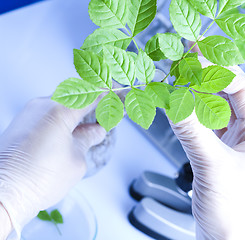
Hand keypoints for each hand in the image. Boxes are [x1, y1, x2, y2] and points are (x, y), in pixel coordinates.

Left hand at [0, 97, 105, 238]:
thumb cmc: (36, 179)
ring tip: (94, 125)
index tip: (121, 96)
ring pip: (62, 104)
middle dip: (95, 103)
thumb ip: (88, 139)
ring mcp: (30, 113)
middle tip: (109, 112)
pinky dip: (65, 118)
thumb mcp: (76, 160)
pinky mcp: (22, 124)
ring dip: (80, 112)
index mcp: (59, 110)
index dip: (110, 96)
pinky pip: (49, 113)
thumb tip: (96, 132)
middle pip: (76, 96)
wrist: (2, 193)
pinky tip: (75, 130)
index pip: (93, 95)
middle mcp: (42, 106)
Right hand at [169, 57, 244, 239]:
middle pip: (231, 94)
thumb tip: (173, 101)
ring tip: (181, 73)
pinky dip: (191, 111)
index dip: (221, 72)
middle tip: (188, 56)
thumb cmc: (234, 214)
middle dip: (210, 75)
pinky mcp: (217, 151)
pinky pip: (204, 123)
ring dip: (199, 91)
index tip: (197, 59)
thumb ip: (192, 132)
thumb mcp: (213, 168)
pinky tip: (180, 101)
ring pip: (216, 107)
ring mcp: (233, 142)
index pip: (244, 91)